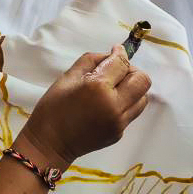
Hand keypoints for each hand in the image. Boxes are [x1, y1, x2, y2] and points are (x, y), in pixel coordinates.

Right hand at [17, 45, 150, 169]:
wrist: (49, 143)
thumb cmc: (53, 107)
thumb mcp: (68, 76)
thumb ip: (92, 60)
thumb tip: (112, 55)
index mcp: (98, 87)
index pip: (122, 64)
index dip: (120, 53)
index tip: (116, 50)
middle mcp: (115, 105)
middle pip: (142, 81)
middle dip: (131, 71)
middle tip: (116, 72)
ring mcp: (119, 122)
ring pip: (142, 98)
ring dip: (133, 88)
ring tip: (114, 88)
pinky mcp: (119, 133)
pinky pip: (131, 112)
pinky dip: (124, 103)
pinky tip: (107, 104)